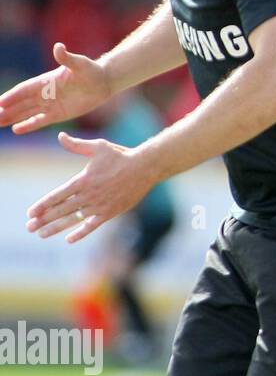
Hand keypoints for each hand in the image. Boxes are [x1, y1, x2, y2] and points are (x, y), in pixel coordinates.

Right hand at [0, 43, 112, 133]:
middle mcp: (44, 94)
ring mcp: (50, 104)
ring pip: (26, 112)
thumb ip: (66, 58)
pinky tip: (16, 129)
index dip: (11, 96)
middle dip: (6, 110)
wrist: (103, 82)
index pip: (24, 90)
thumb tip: (58, 47)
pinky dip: (28, 125)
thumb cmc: (91, 70)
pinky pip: (40, 121)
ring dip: (12, 117)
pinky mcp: (58, 114)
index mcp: (45, 81)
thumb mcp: (79, 64)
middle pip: (20, 103)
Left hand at [26, 132, 156, 243]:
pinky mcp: (111, 212)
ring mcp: (100, 205)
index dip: (42, 205)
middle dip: (44, 219)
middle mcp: (89, 195)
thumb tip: (60, 136)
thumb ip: (76, 145)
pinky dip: (81, 232)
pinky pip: (93, 225)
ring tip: (41, 234)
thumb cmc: (121, 155)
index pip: (57, 195)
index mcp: (83, 180)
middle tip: (29, 227)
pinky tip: (69, 239)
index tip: (30, 213)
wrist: (145, 167)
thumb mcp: (98, 147)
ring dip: (56, 228)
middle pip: (61, 210)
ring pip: (73, 219)